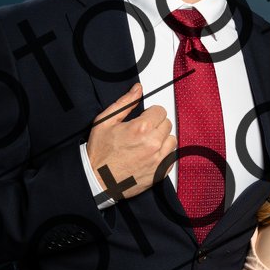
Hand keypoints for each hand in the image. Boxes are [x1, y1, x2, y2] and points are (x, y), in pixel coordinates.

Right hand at [86, 83, 176, 199]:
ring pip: (172, 141)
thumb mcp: (106, 121)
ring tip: (146, 144)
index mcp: (141, 128)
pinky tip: (149, 156)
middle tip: (142, 132)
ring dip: (162, 140)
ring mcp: (158, 160)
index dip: (150, 113)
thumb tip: (138, 89)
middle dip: (156, 125)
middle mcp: (153, 144)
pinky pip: (171, 158)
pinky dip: (163, 155)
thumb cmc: (100, 153)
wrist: (97, 180)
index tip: (143, 119)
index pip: (160, 111)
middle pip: (167, 124)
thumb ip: (125, 103)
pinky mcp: (160, 173)